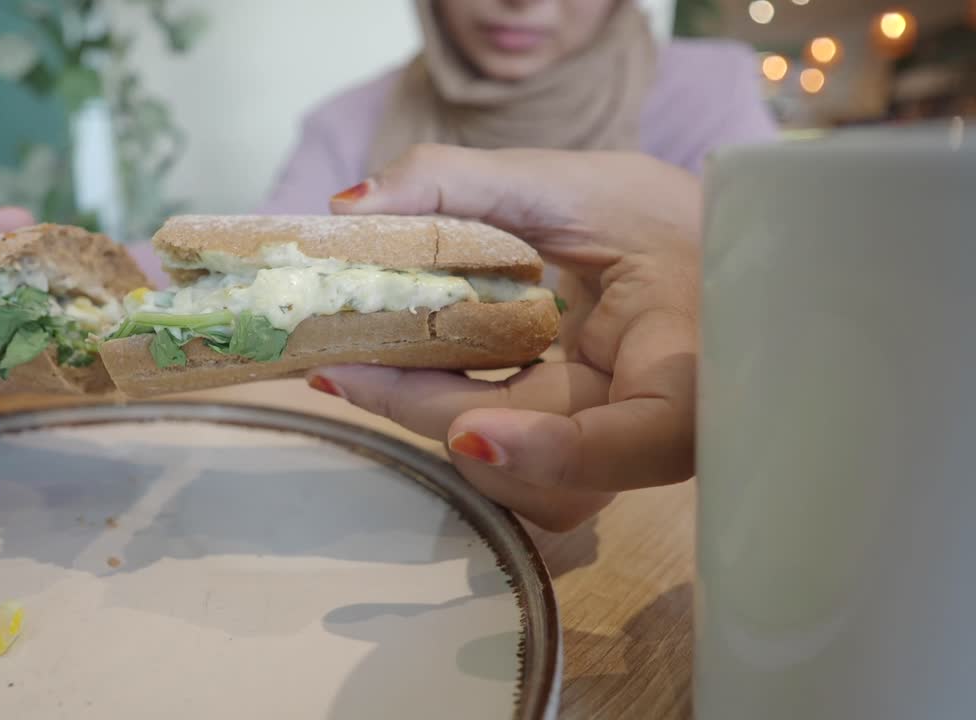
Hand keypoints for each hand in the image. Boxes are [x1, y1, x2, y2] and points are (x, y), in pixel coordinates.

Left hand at [311, 145, 699, 530]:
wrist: (708, 253)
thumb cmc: (655, 215)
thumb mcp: (570, 182)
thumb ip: (461, 182)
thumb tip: (350, 203)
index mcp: (691, 353)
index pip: (648, 436)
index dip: (558, 452)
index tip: (472, 433)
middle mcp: (665, 425)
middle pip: (558, 470)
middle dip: (443, 417)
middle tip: (344, 366)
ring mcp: (623, 451)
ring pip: (538, 492)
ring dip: (449, 434)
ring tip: (376, 369)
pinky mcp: (587, 457)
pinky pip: (524, 475)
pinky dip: (462, 432)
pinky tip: (420, 380)